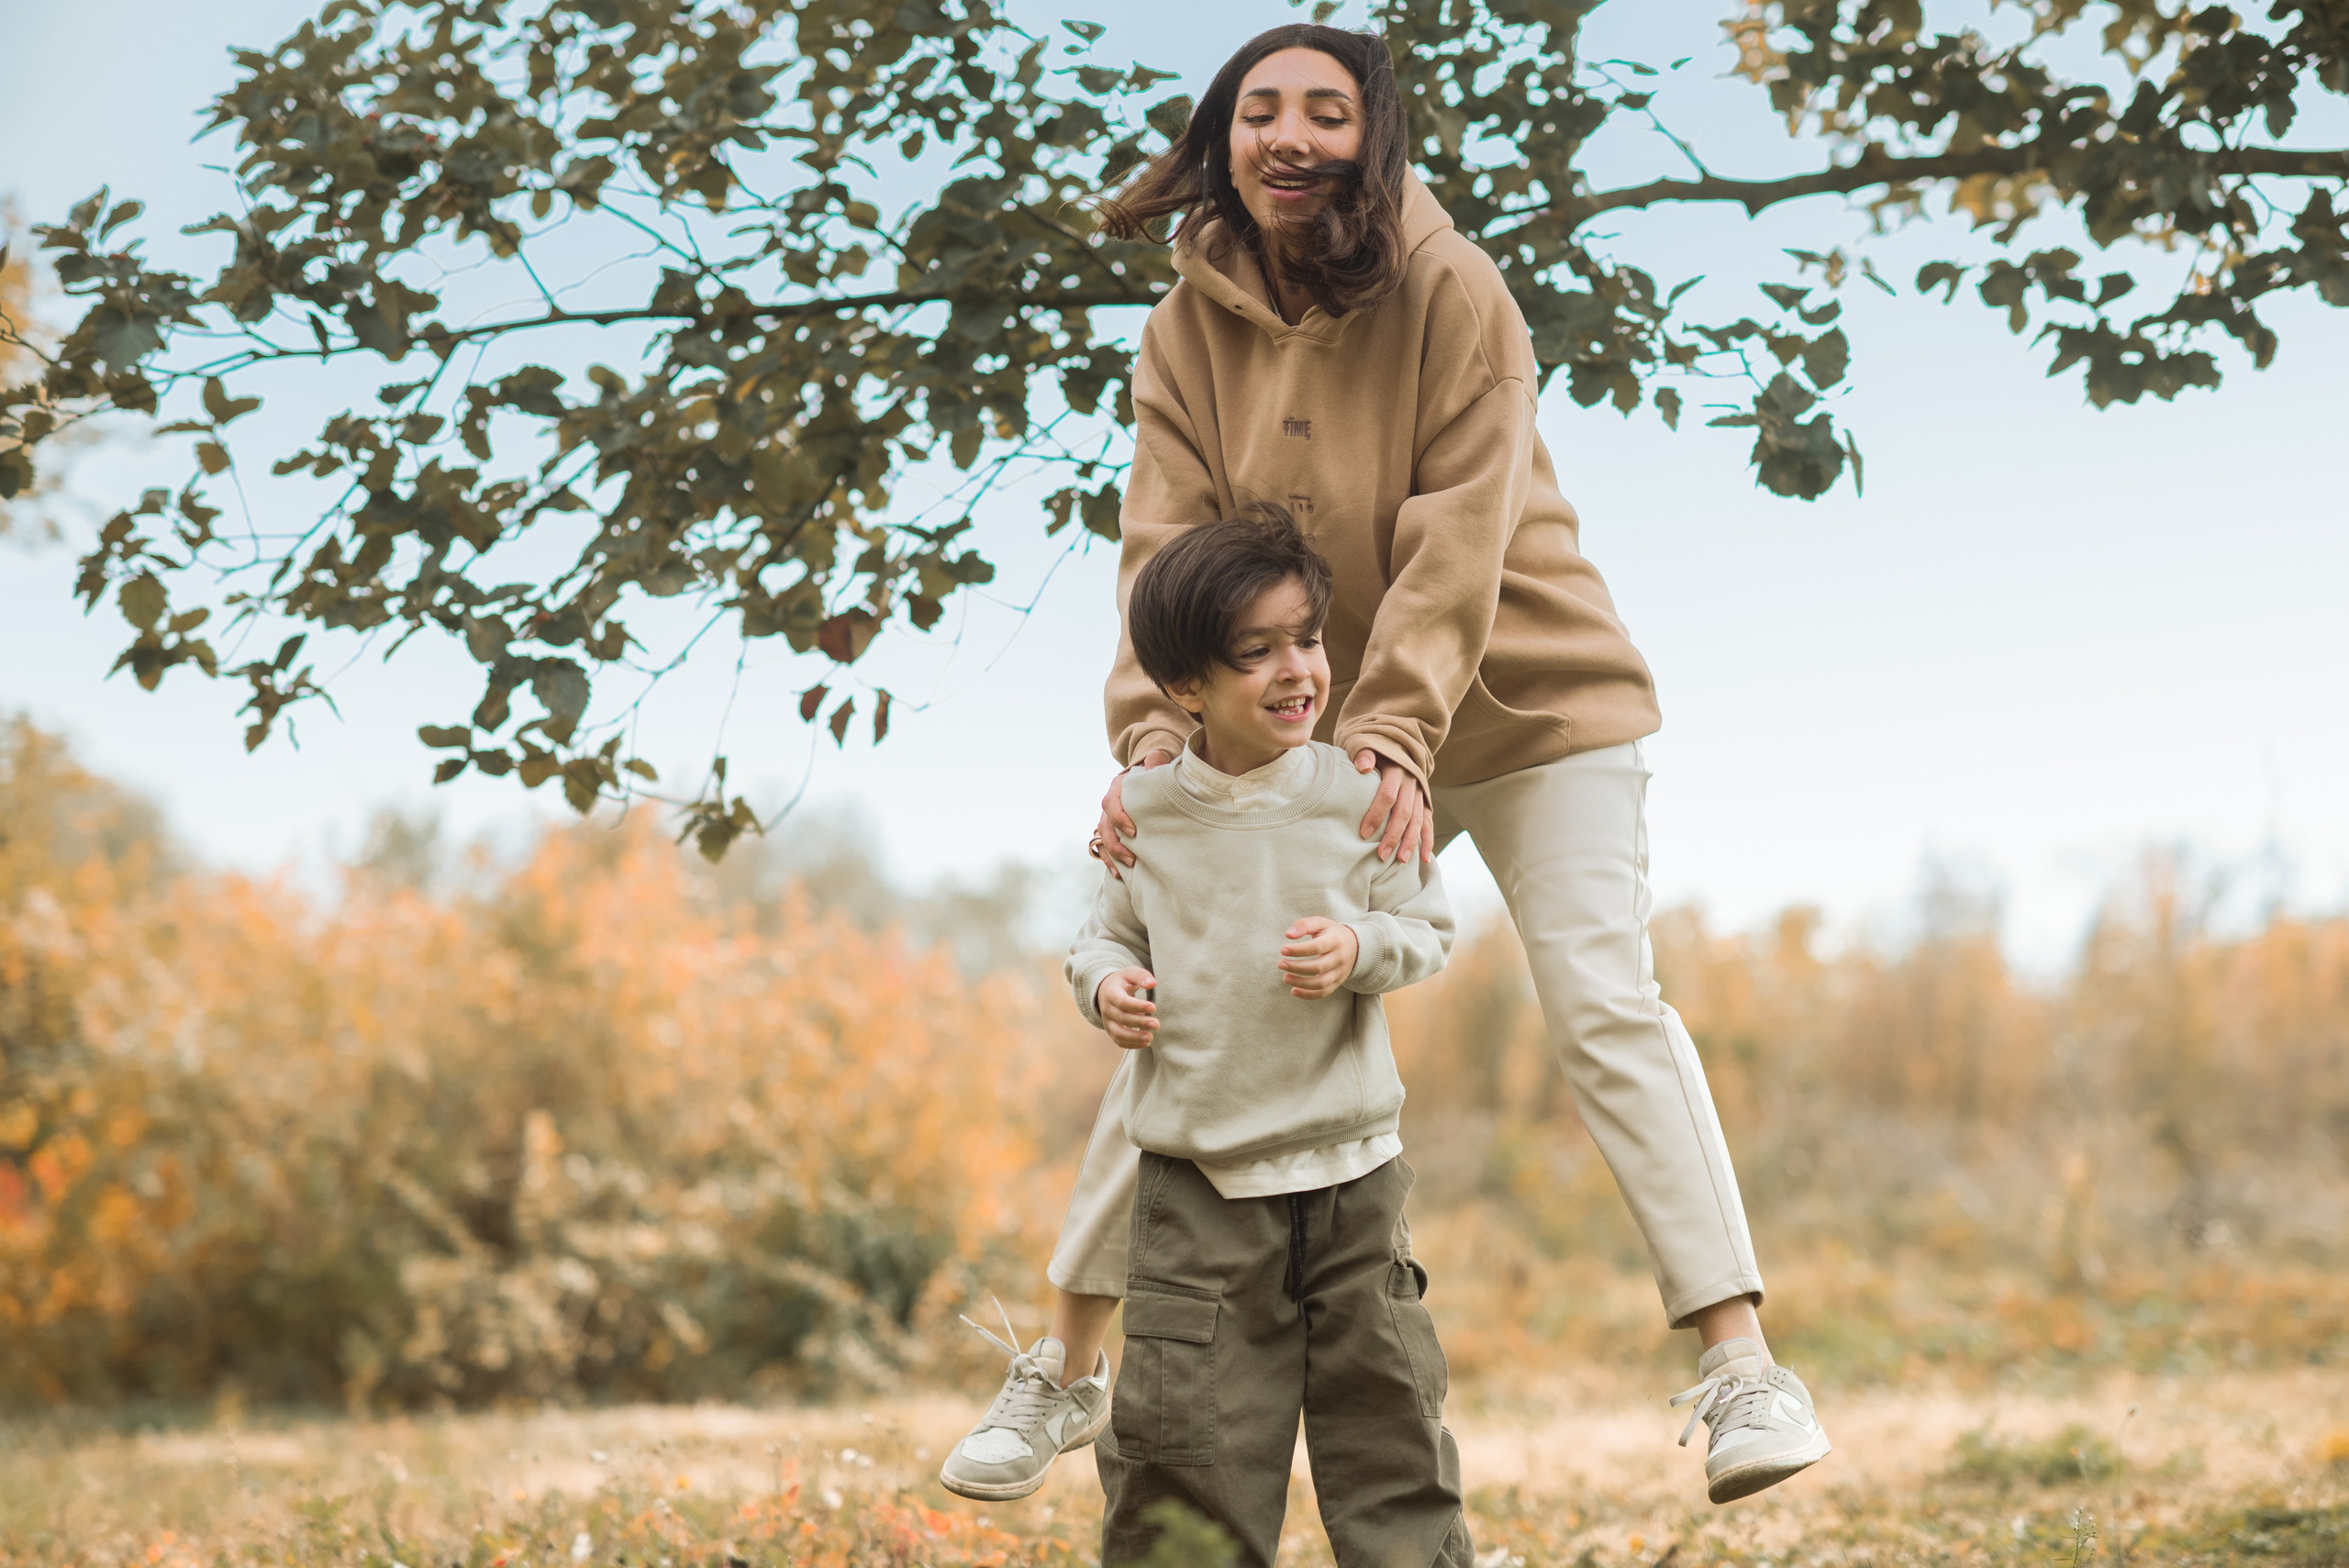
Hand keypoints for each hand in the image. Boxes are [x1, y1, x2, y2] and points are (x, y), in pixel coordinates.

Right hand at [1094, 750, 1174, 879]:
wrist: (1147, 777)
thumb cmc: (1153, 772)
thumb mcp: (1156, 762)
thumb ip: (1156, 761)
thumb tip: (1156, 760)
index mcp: (1118, 788)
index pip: (1111, 803)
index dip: (1119, 819)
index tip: (1134, 832)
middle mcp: (1109, 804)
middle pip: (1104, 826)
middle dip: (1116, 844)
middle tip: (1132, 858)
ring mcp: (1107, 818)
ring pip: (1101, 839)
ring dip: (1112, 855)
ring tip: (1126, 869)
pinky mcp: (1111, 831)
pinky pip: (1103, 848)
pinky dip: (1109, 861)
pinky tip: (1119, 875)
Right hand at [1096, 966, 1159, 1047]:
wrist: (1105, 990)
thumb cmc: (1123, 981)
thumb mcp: (1130, 973)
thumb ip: (1141, 976)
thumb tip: (1153, 983)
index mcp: (1111, 993)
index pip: (1123, 1002)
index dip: (1138, 1006)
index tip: (1153, 1007)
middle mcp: (1107, 1008)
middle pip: (1122, 1018)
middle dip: (1140, 1022)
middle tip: (1156, 1024)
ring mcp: (1107, 1021)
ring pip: (1118, 1033)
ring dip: (1134, 1037)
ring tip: (1150, 1038)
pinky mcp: (1110, 1030)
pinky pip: (1118, 1041)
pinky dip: (1131, 1044)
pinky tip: (1146, 1043)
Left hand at [1279, 917, 1358, 999]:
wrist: (1356, 946)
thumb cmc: (1332, 933)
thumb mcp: (1321, 923)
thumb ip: (1304, 925)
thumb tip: (1288, 934)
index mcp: (1335, 941)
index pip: (1316, 947)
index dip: (1299, 950)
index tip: (1283, 950)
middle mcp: (1339, 958)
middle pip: (1318, 967)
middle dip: (1297, 967)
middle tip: (1280, 964)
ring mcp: (1339, 972)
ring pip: (1321, 983)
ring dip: (1301, 983)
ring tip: (1285, 978)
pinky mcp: (1337, 983)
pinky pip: (1323, 993)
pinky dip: (1308, 995)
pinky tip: (1293, 991)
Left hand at [1354, 749, 1434, 863]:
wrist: (1399, 744)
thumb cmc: (1377, 750)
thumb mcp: (1368, 744)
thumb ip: (1364, 752)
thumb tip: (1363, 767)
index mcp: (1397, 770)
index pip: (1387, 795)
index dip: (1377, 814)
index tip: (1364, 833)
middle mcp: (1412, 783)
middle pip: (1404, 812)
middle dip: (1393, 835)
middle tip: (1381, 855)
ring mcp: (1421, 793)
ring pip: (1418, 820)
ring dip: (1410, 842)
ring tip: (1401, 861)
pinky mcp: (1425, 802)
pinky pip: (1428, 822)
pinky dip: (1427, 840)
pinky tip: (1424, 858)